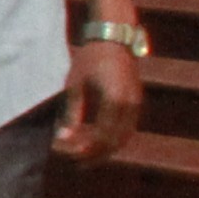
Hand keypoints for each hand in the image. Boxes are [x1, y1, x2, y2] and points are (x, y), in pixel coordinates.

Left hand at [57, 39, 145, 164]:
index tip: (65, 152)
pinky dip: (112, 138)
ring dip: (104, 149)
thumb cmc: (91, 57)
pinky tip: (95, 140)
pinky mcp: (136, 102)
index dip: (82, 149)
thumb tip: (62, 138)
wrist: (114, 36)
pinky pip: (127, 128)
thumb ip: (72, 113)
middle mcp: (130, 105)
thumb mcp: (75, 84)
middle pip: (114, 142)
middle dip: (93, 154)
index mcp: (114, 100)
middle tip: (73, 161)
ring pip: (123, 138)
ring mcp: (136, 104)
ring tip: (84, 155)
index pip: (100, 137)